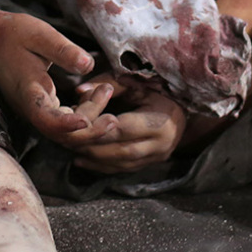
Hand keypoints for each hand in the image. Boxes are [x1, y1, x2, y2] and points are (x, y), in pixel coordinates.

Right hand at [0, 9, 118, 144]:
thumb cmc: (13, 35)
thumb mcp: (39, 34)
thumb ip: (63, 50)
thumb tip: (88, 65)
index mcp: (29, 94)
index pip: (47, 120)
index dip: (68, 125)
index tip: (88, 120)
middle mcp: (32, 109)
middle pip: (63, 135)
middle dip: (91, 129)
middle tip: (112, 108)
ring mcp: (38, 111)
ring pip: (67, 132)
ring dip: (91, 119)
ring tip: (106, 90)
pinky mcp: (43, 108)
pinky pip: (66, 123)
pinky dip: (85, 114)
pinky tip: (97, 94)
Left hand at [67, 75, 185, 172]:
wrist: (185, 106)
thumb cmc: (158, 88)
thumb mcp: (137, 81)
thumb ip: (109, 83)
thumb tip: (79, 90)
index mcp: (161, 120)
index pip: (124, 128)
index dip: (98, 127)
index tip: (75, 122)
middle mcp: (162, 144)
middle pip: (121, 151)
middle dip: (92, 146)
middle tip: (66, 139)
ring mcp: (157, 157)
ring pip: (121, 164)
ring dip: (93, 159)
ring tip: (70, 148)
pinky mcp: (151, 164)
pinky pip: (123, 169)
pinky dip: (101, 166)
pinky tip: (81, 160)